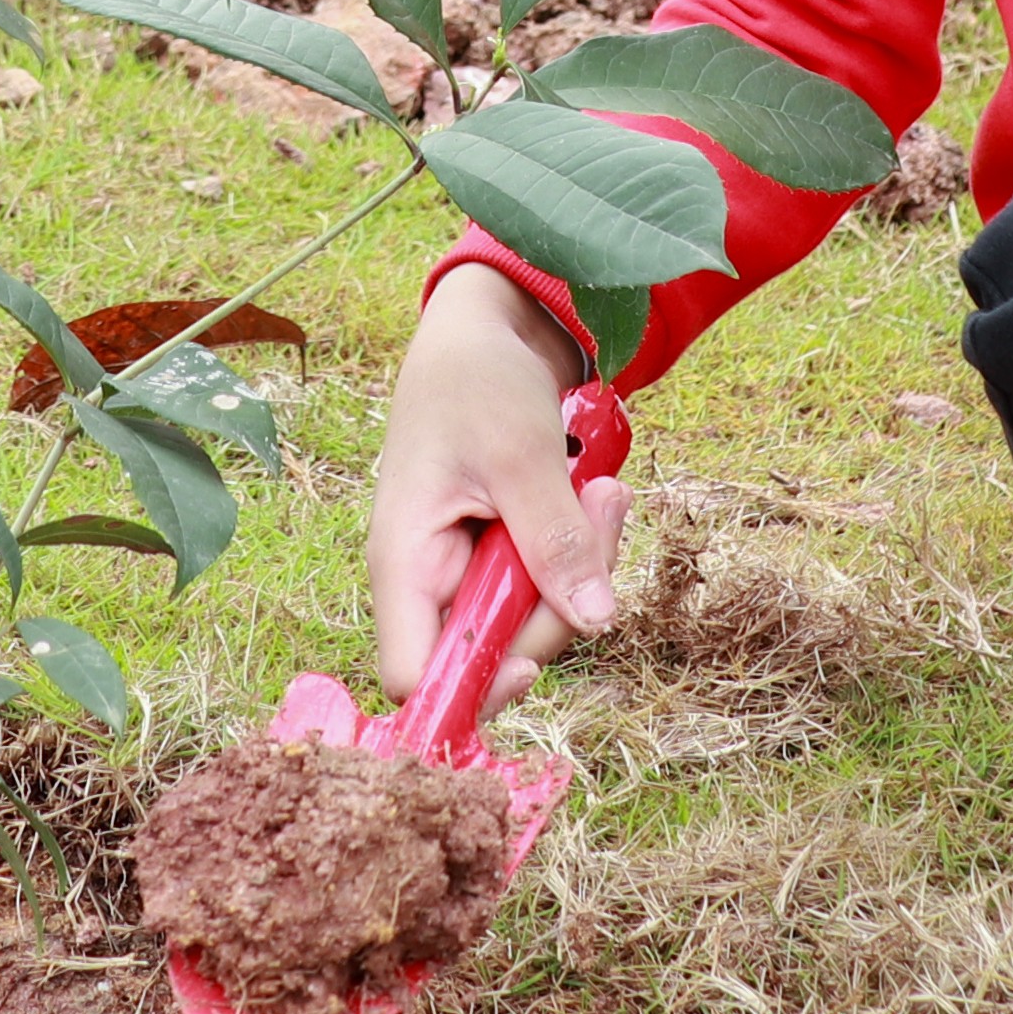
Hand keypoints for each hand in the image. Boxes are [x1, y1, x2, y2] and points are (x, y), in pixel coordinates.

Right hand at [369, 264, 633, 701]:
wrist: (489, 327)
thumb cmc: (478, 379)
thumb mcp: (518, 454)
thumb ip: (553, 539)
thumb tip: (594, 620)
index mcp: (406, 562)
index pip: (414, 674)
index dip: (469, 686)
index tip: (532, 659)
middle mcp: (432, 578)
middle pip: (494, 653)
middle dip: (559, 605)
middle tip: (603, 517)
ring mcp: (472, 568)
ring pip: (536, 618)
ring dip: (584, 565)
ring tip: (606, 493)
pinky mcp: (507, 553)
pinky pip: (553, 581)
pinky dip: (584, 547)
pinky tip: (598, 494)